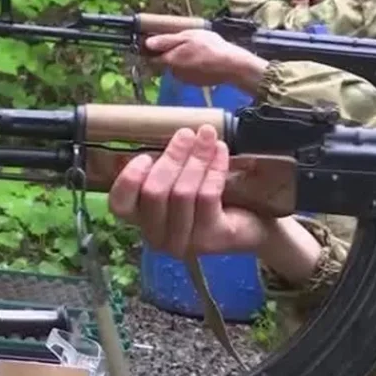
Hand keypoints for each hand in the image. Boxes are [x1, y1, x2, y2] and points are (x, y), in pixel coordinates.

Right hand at [108, 126, 271, 258]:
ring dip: (196, 158)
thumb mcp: (185, 182)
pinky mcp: (211, 238)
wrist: (255, 227)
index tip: (146, 155)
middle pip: (154, 192)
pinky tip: (221, 152)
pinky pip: (207, 196)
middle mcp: (158, 237)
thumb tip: (173, 133)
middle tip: (188, 133)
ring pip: (182, 193)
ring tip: (208, 136)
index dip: (129, 179)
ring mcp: (185, 242)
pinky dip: (214, 169)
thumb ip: (171, 167)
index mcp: (144, 221)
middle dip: (172, 157)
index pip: (120, 205)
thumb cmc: (215, 201)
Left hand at [144, 29, 267, 91]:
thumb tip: (147, 43)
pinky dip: (192, 67)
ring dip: (182, 60)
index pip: (151, 58)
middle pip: (165, 62)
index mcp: (170, 60)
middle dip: (171, 54)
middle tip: (185, 44)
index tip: (157, 42)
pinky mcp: (196, 83)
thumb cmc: (211, 48)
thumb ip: (166, 41)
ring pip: (177, 68)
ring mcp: (185, 79)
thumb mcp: (188, 37)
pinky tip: (203, 61)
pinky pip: (188, 73)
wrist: (232, 66)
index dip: (152, 50)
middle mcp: (174, 72)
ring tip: (197, 51)